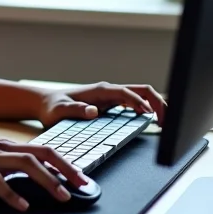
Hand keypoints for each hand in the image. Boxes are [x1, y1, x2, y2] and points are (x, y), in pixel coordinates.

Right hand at [0, 139, 88, 210]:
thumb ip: (7, 168)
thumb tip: (34, 182)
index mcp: (2, 145)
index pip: (41, 150)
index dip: (65, 163)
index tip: (82, 178)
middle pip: (39, 153)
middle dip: (64, 169)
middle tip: (82, 185)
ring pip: (23, 164)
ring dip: (46, 180)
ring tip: (61, 196)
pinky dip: (12, 194)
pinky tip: (22, 206)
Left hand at [38, 81, 166, 127]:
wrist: (44, 103)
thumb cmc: (52, 107)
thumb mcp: (60, 111)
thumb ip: (75, 110)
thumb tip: (94, 111)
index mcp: (100, 91)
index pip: (128, 93)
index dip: (141, 104)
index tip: (151, 118)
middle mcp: (108, 91)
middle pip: (141, 90)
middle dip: (158, 103)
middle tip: (168, 122)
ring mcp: (110, 96)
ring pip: (141, 96)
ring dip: (156, 106)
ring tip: (166, 123)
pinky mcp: (110, 103)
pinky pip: (134, 104)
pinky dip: (147, 110)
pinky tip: (152, 122)